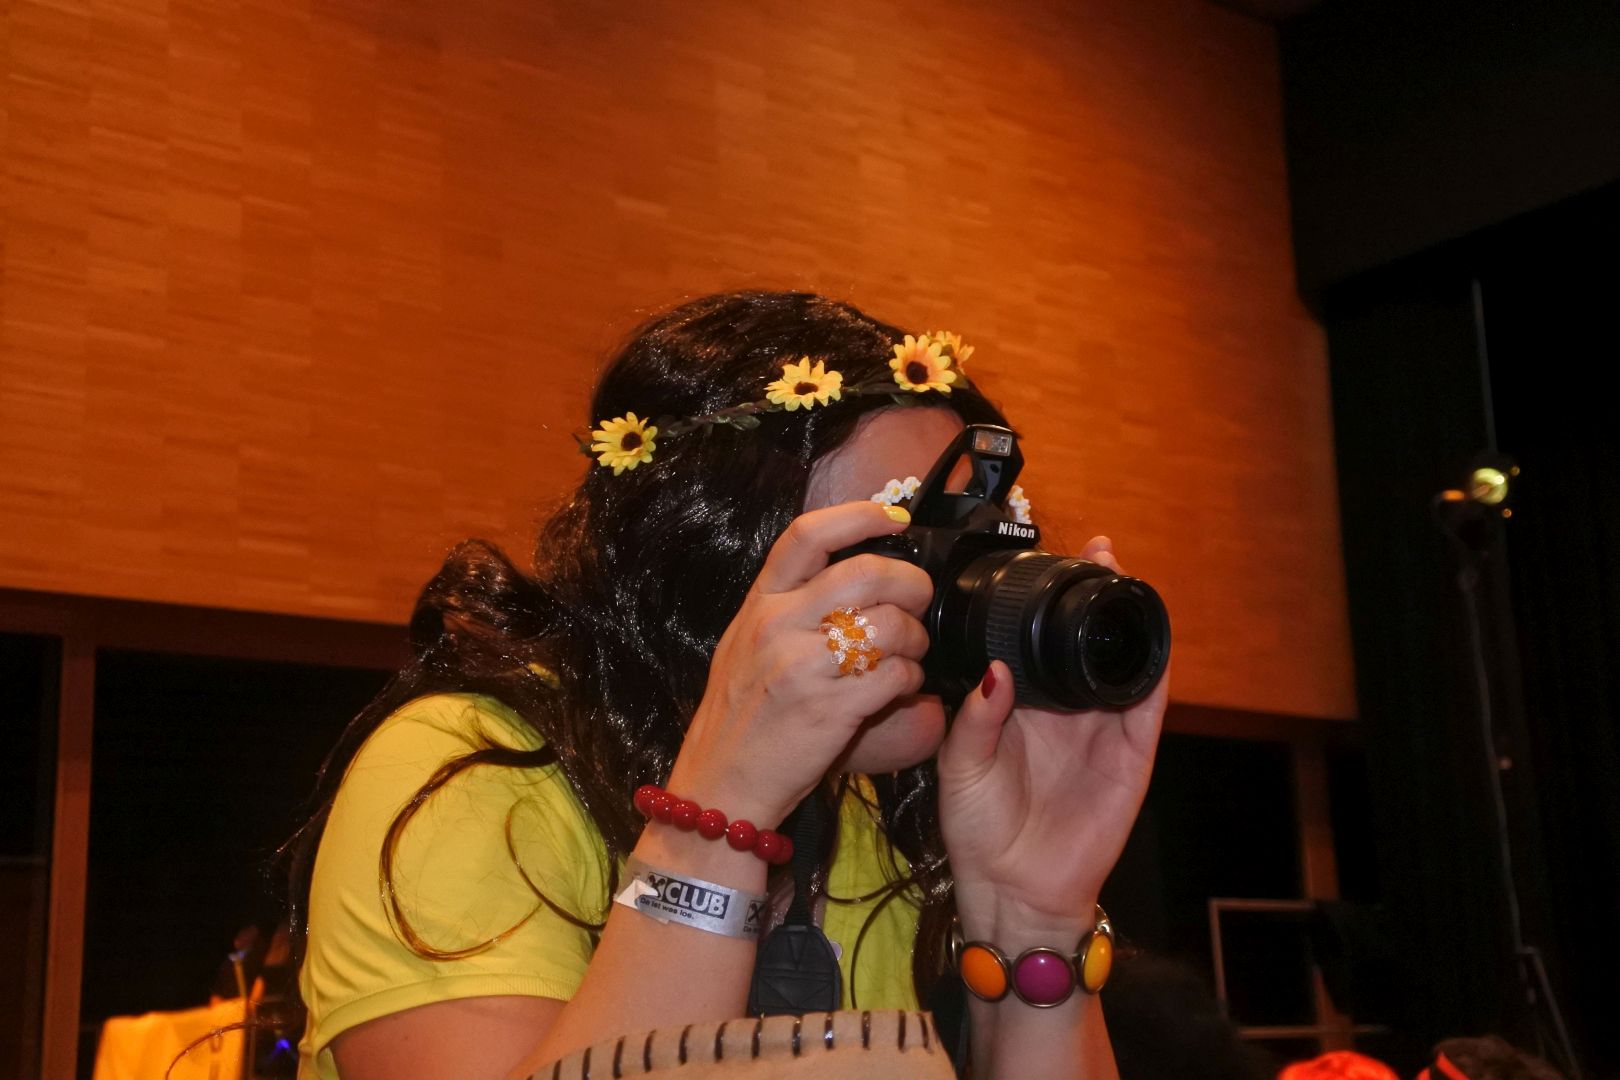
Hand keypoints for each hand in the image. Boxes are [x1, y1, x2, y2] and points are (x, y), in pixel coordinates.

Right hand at [665, 503, 934, 827]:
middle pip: (865, 573)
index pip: (808, 535)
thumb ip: (787, 607)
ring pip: (888, 625)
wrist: (720, 786)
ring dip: (915, 637)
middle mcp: (776, 627)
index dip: (859, 516)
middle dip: (910, 582)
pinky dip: (910, 679)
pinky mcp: (828, 710)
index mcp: (759, 604)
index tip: (896, 518)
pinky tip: (902, 688)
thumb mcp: (745, 646)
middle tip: (919, 599)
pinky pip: (894, 676)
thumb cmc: (739, 718)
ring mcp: (801, 668)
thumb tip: (849, 575)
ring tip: (911, 653)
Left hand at [936, 537, 1167, 937]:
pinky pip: (1146, 709)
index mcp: (1020, 706)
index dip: (1046, 603)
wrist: (1010, 888)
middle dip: (1097, 594)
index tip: (1048, 560)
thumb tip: (996, 670)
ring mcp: (1101, 732)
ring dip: (1127, 622)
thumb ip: (976, 718)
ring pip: (1121, 664)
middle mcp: (1064, 711)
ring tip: (1125, 577)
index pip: (1039, 642)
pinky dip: (1152, 674)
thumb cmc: (978, 829)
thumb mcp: (960, 767)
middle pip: (1085, 641)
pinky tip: (1150, 641)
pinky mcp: (1129, 759)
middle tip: (1099, 550)